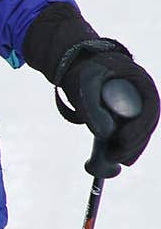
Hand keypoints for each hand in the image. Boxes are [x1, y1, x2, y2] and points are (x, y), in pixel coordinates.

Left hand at [23, 2, 157, 166]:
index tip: (122, 142)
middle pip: (146, 125)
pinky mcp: (126, 116)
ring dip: (128, 150)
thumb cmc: (82, 69)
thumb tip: (104, 135)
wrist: (77, 64)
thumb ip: (91, 106)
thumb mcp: (83, 83)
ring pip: (138, 133)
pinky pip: (128, 134)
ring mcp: (136, 105)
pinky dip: (121, 147)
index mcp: (140, 81)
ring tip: (111, 164)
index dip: (139, 129)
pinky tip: (110, 161)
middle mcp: (143, 95)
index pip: (150, 109)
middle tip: (115, 159)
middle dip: (133, 146)